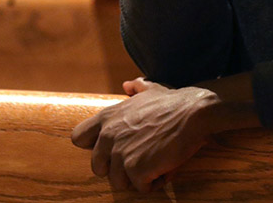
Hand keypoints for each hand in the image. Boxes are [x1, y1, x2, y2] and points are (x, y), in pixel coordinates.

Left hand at [71, 77, 220, 192]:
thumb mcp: (150, 90)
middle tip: (139, 162)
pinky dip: (154, 183)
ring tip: (155, 165)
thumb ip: (135, 88)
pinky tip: (165, 169)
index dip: (95, 148)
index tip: (112, 150)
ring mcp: (120, 153)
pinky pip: (141, 188)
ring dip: (137, 178)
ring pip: (118, 182)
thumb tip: (128, 84)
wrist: (193, 113)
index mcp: (107, 117)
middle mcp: (108, 135)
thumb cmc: (173, 102)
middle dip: (117, 169)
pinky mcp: (135, 169)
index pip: (78, 138)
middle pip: (97, 167)